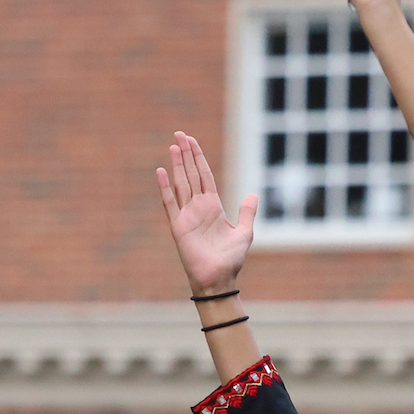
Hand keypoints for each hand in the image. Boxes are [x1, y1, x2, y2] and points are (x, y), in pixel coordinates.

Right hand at [155, 131, 256, 296]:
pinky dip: (165, 187)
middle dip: (186, 154)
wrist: (219, 278)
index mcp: (213, 206)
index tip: (192, 141)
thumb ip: (247, 212)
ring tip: (173, 146)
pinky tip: (161, 172)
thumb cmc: (231, 259)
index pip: (204, 176)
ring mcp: (187, 215)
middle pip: (190, 174)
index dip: (199, 158)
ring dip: (176, 165)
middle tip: (179, 134)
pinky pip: (170, 203)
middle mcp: (198, 207)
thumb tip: (252, 194)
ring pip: (181, 183)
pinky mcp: (178, 226)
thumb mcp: (245, 232)